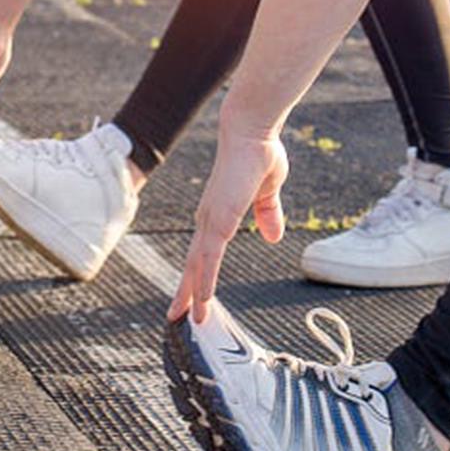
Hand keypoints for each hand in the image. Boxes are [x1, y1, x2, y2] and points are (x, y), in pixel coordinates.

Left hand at [169, 115, 288, 323]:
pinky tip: (203, 299)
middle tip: (177, 316)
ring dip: (194, 294)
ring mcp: (212, 220)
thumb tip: (272, 236)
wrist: (252, 131)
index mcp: (218, 213)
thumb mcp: (268, 191)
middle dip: (186, 291)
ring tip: (190, 319)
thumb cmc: (259, 153)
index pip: (204, 251)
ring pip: (198, 266)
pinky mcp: (220, 220)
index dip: (198, 274)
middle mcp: (209, 219)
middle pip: (194, 263)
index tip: (193, 294)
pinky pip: (210, 258)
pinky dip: (206, 280)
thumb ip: (269, 214)